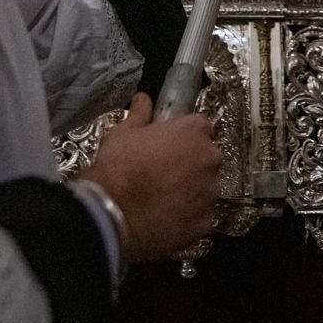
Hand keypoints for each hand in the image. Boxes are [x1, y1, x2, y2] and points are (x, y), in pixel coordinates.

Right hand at [79, 93, 220, 261]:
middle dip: (191, 163)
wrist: (111, 214)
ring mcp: (211, 193)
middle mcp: (210, 159)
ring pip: (206, 188)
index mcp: (193, 131)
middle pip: (207, 157)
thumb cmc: (117, 167)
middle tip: (163, 173)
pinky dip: (189, 218)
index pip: (200, 126)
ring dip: (192, 191)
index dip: (183, 136)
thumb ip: (140, 115)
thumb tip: (143, 99)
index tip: (168, 145)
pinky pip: (201, 217)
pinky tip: (166, 218)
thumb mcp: (122, 133)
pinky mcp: (206, 223)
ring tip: (163, 199)